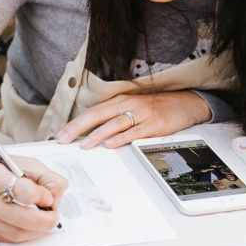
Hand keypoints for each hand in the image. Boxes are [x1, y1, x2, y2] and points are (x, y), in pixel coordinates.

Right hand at [0, 146, 67, 242]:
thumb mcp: (21, 162)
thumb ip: (44, 177)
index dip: (42, 196)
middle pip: (21, 219)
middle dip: (45, 220)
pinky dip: (25, 234)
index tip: (48, 196)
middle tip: (54, 215)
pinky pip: (8, 239)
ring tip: (43, 219)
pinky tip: (30, 225)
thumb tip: (56, 197)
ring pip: (16, 234)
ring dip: (37, 230)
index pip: (23, 192)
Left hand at [55, 91, 211, 148]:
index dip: (75, 123)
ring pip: (114, 123)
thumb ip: (114, 117)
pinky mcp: (154, 124)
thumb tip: (90, 133)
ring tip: (84, 145)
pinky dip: (121, 138)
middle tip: (64, 139)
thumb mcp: (133, 107)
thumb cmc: (156, 107)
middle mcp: (128, 104)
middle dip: (79, 128)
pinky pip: (135, 132)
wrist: (185, 103)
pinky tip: (111, 144)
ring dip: (97, 134)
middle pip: (98, 116)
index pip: (92, 112)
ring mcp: (141, 114)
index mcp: (120, 100)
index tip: (60, 135)